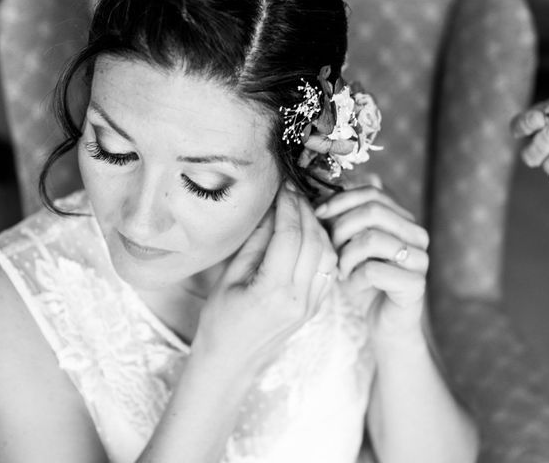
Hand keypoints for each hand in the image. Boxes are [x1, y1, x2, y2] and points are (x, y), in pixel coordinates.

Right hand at [192, 182, 337, 376]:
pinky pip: (328, 270)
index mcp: (273, 291)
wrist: (230, 362)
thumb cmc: (220, 321)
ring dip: (319, 227)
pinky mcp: (315, 307)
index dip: (288, 205)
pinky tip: (310, 233)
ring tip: (302, 208)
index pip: (290, 236)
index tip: (283, 186)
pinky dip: (323, 246)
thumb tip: (273, 210)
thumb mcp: (230, 277)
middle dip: (306, 210)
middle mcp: (299, 298)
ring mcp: (311, 305)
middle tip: (293, 191)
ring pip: (328, 254)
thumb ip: (256, 243)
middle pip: (314, 241)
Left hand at [315, 176, 429, 346]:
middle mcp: (416, 234)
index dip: (340, 199)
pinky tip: (352, 285)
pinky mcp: (416, 285)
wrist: (382, 323)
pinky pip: (375, 270)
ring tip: (340, 270)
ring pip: (372, 238)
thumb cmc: (362, 280)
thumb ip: (341, 216)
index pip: (372, 191)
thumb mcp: (347, 244)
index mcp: (402, 218)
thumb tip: (323, 182)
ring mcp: (420, 259)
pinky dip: (354, 278)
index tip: (317, 214)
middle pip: (373, 211)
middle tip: (329, 249)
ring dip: (345, 256)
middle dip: (341, 228)